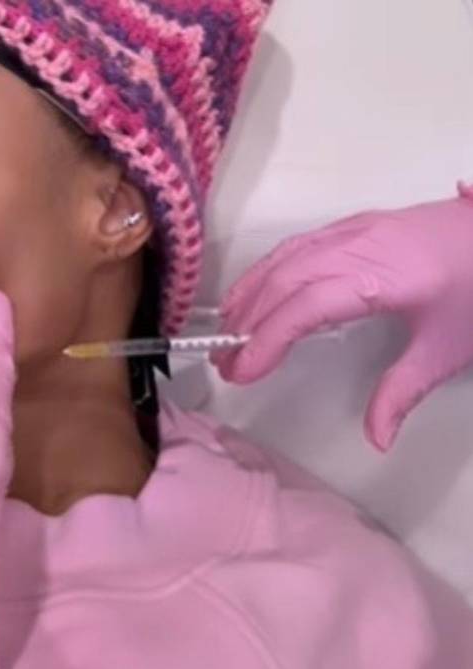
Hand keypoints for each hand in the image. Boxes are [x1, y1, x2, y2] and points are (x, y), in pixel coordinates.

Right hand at [212, 181, 472, 450]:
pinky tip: (249, 294)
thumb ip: (403, 392)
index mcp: (380, 277)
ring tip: (227, 334)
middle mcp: (357, 246)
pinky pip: (293, 246)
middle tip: (226, 364)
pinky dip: (262, 272)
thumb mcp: (447, 349)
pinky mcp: (349, 225)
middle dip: (247, 324)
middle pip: (284, 282)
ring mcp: (350, 230)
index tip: (243, 372)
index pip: (306, 305)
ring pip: (282, 260)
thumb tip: (376, 439)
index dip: (268, 338)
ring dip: (248, 296)